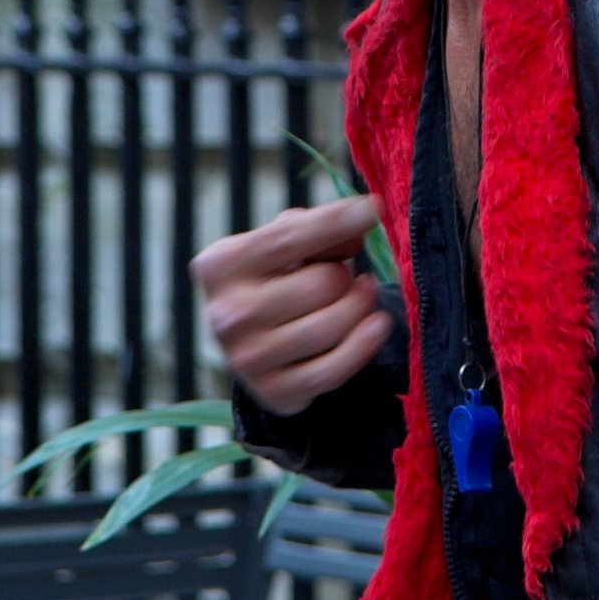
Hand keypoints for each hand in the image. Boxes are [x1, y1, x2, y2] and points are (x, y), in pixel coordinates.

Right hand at [190, 196, 391, 416]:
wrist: (254, 342)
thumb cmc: (274, 278)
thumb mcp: (283, 244)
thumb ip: (317, 229)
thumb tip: (359, 224)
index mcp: (221, 265)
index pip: (290, 237)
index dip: (337, 220)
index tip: (373, 206)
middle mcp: (227, 314)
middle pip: (323, 283)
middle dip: (345, 274)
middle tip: (341, 276)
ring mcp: (247, 359)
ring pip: (333, 324)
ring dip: (359, 305)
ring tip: (359, 295)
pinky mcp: (274, 392)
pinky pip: (335, 369)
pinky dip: (364, 344)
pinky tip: (377, 324)